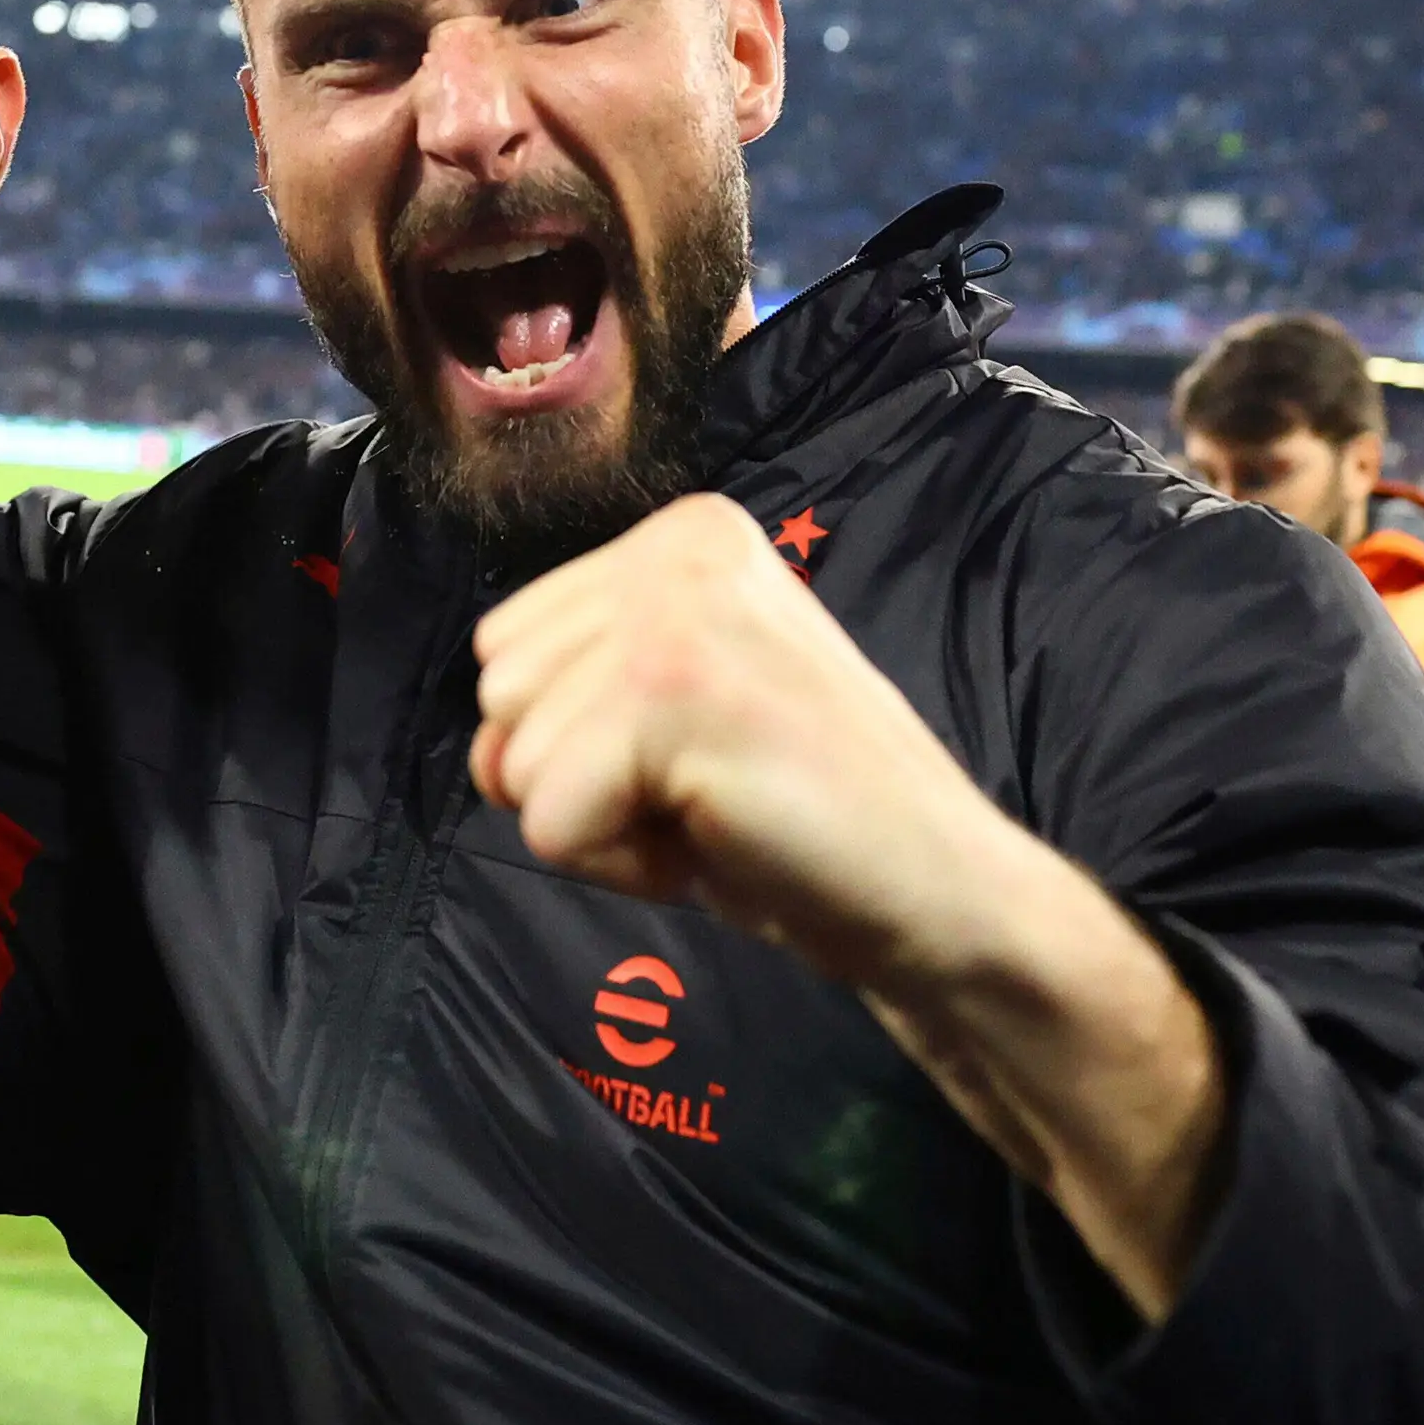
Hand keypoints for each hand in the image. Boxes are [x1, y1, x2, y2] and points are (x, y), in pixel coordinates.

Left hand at [470, 495, 1225, 1317]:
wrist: (938, 889)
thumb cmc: (800, 816)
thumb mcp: (673, 714)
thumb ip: (575, 694)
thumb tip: (486, 752)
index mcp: (681, 535)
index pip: (507, 645)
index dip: (580, 734)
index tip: (698, 753)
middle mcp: (676, 548)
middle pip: (497, 694)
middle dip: (580, 774)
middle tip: (707, 789)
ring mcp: (674, 613)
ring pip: (513, 759)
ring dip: (603, 823)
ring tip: (717, 810)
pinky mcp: (670, 695)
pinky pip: (547, 823)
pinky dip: (622, 868)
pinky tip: (719, 842)